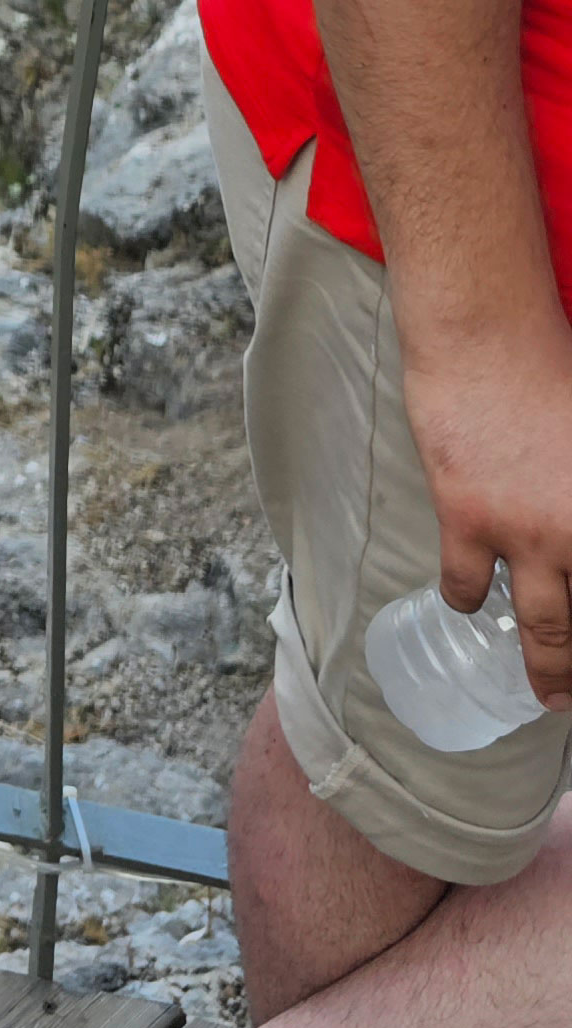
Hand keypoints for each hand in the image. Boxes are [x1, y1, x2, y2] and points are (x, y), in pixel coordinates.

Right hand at [401, 314, 571, 705]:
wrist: (485, 334)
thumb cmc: (554, 369)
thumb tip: (571, 522)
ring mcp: (527, 531)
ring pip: (546, 630)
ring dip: (549, 670)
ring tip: (548, 693)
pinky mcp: (469, 516)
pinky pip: (466, 583)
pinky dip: (466, 598)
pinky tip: (467, 601)